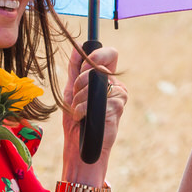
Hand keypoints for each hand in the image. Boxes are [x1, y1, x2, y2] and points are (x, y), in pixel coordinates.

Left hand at [61, 43, 125, 163]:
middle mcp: (116, 85)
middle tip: (76, 96)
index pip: (109, 54)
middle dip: (80, 81)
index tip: (86, 63)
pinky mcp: (117, 107)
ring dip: (79, 99)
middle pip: (97, 67)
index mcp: (106, 79)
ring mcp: (119, 96)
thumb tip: (78, 45)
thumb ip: (75, 68)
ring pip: (94, 83)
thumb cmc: (76, 120)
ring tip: (79, 112)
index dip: (97, 55)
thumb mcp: (71, 90)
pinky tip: (83, 119)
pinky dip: (82, 109)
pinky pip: (95, 98)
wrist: (79, 146)